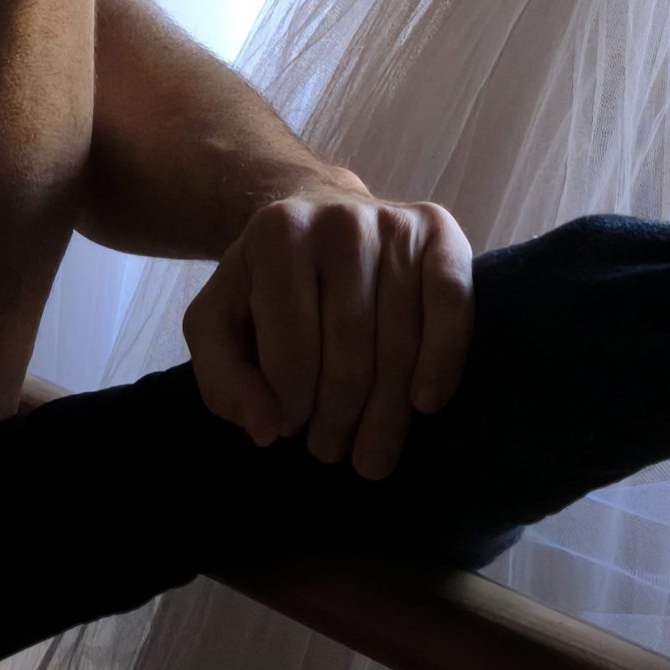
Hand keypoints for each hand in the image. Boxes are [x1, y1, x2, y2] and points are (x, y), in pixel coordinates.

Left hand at [181, 183, 473, 478]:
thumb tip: (265, 428)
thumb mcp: (218, 323)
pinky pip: (451, 304)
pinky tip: (424, 402)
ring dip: (385, 416)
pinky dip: (443, 359)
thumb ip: (221, 378)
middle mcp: (340, 223)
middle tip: (329, 450)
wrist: (321, 217)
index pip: (291, 350)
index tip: (288, 428)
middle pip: (350, 356)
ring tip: (369, 452)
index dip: (290, 406)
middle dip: (337, 420)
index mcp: (277, 235)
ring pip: (399, 345)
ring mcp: (395, 225)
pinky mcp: (439, 233)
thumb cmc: (269, 286)